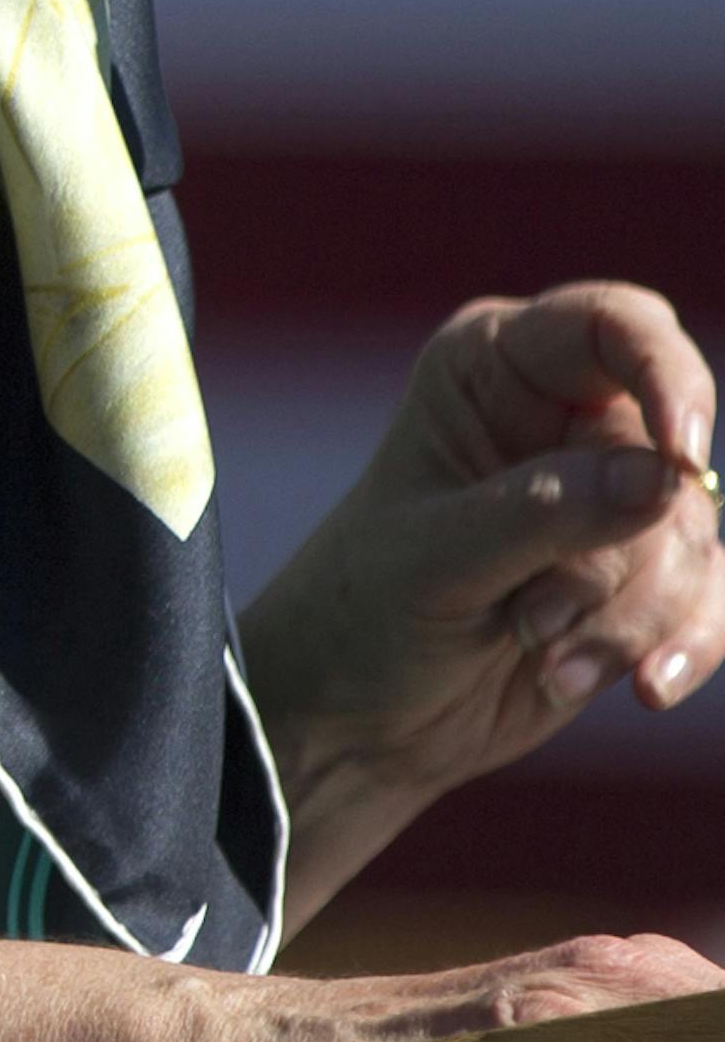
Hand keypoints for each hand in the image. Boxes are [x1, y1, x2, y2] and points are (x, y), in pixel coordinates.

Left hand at [240, 282, 724, 920]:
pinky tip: (646, 690)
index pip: (614, 322)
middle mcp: (561, 418)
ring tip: (541, 655)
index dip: (667, 374)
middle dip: (628, 547)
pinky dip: (683, 643)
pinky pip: (707, 596)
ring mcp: (604, 499)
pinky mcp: (634, 580)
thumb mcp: (439, 558)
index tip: (683, 456)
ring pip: (689, 532)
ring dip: (631, 614)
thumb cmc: (364, 609)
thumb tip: (672, 475)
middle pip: (669, 447)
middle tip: (535, 617)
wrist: (353, 719)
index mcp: (494, 367)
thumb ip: (549, 510)